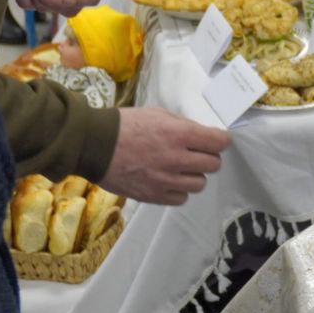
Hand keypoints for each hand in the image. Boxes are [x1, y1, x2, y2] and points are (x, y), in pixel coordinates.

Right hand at [100, 107, 230, 204]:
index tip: (216, 140)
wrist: (92, 145)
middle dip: (208, 157)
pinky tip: (169, 180)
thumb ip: (182, 126)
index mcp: (179, 134)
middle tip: (196, 153)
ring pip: (200, 184)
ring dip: (194, 175)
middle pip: (214, 164)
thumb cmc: (124, 125)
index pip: (219, 142)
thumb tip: (201, 135)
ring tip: (180, 168)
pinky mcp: (153, 195)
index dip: (220, 140)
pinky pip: (181, 198)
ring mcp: (165, 180)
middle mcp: (176, 158)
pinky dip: (179, 190)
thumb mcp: (157, 114)